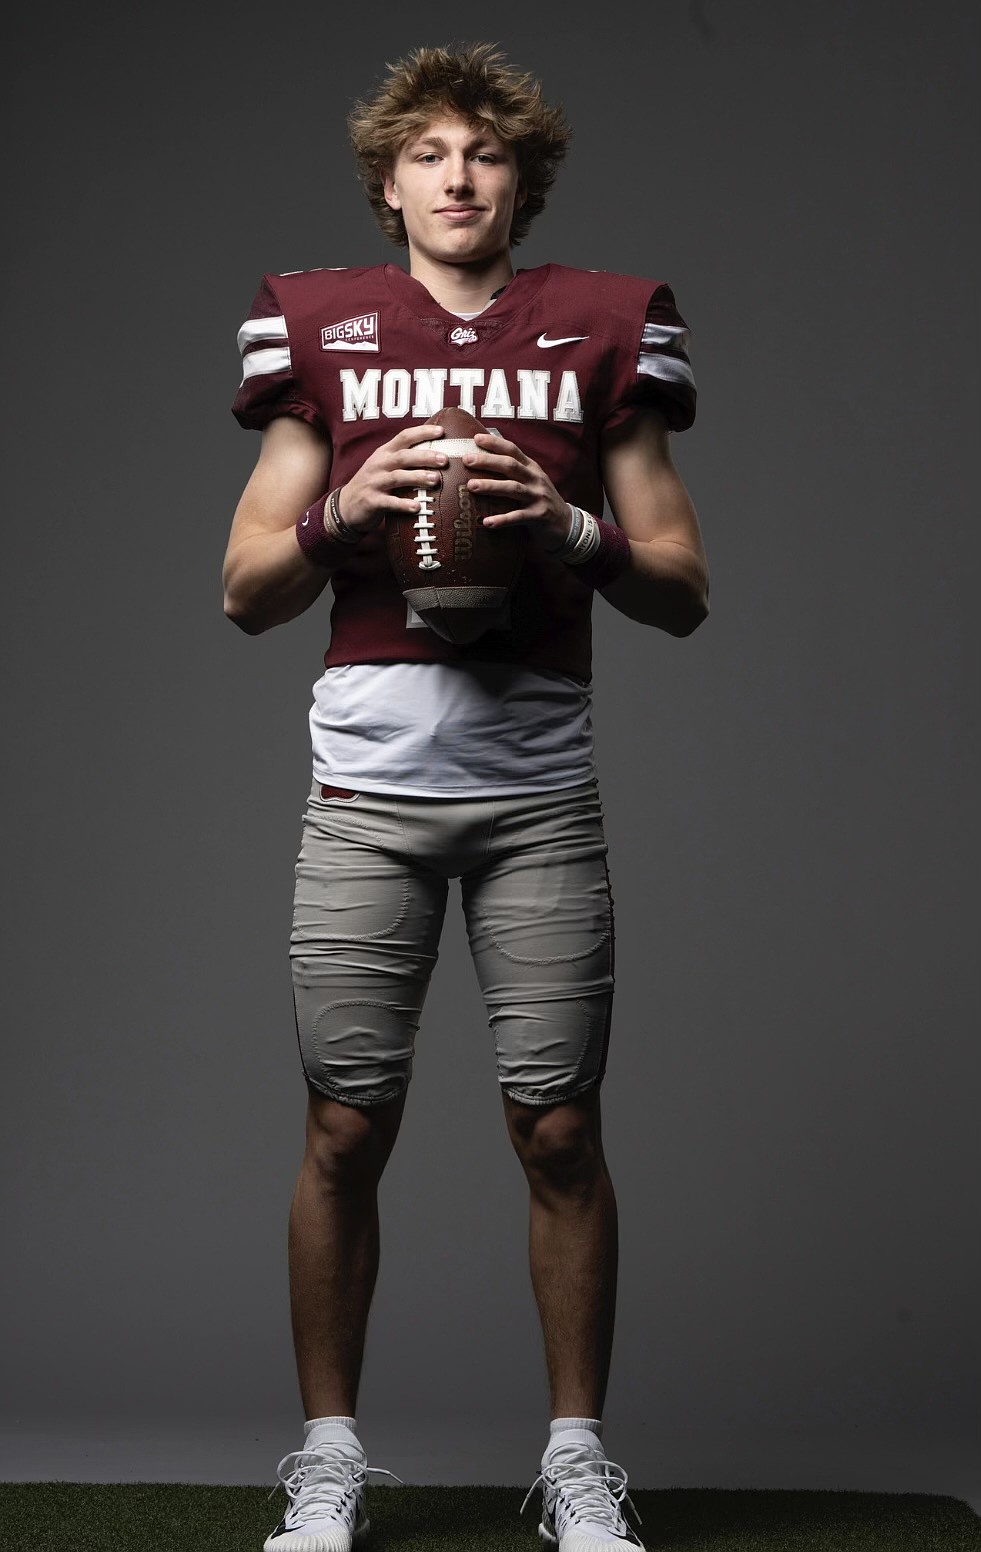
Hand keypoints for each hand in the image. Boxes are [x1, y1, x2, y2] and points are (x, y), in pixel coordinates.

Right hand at [338, 424, 448, 533]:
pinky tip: (417, 507)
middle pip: (403, 456)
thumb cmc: (374, 484)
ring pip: (397, 477)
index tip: (442, 431)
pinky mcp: (371, 501)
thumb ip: (405, 459)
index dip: (422, 432)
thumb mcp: (385, 466)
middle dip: (425, 456)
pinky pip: (389, 502)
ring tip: (435, 480)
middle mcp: (379, 464)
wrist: (346, 506)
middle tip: (444, 459)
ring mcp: (374, 482)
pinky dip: (403, 504)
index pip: (404, 437)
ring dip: (417, 477)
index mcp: (385, 453)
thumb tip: (438, 454)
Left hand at [463, 433, 570, 548]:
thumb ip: (514, 472)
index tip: (475, 439)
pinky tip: (487, 522)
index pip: (513, 450)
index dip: (495, 443)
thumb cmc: (540, 501)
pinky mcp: (539, 516)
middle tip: (467, 460)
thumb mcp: (531, 481)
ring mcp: (538, 497)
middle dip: (488, 461)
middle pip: (510, 465)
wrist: (566, 524)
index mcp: (532, 468)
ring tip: (471, 486)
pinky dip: (502, 519)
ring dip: (491, 486)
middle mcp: (535, 479)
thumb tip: (484, 462)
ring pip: (513, 489)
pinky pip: (518, 517)